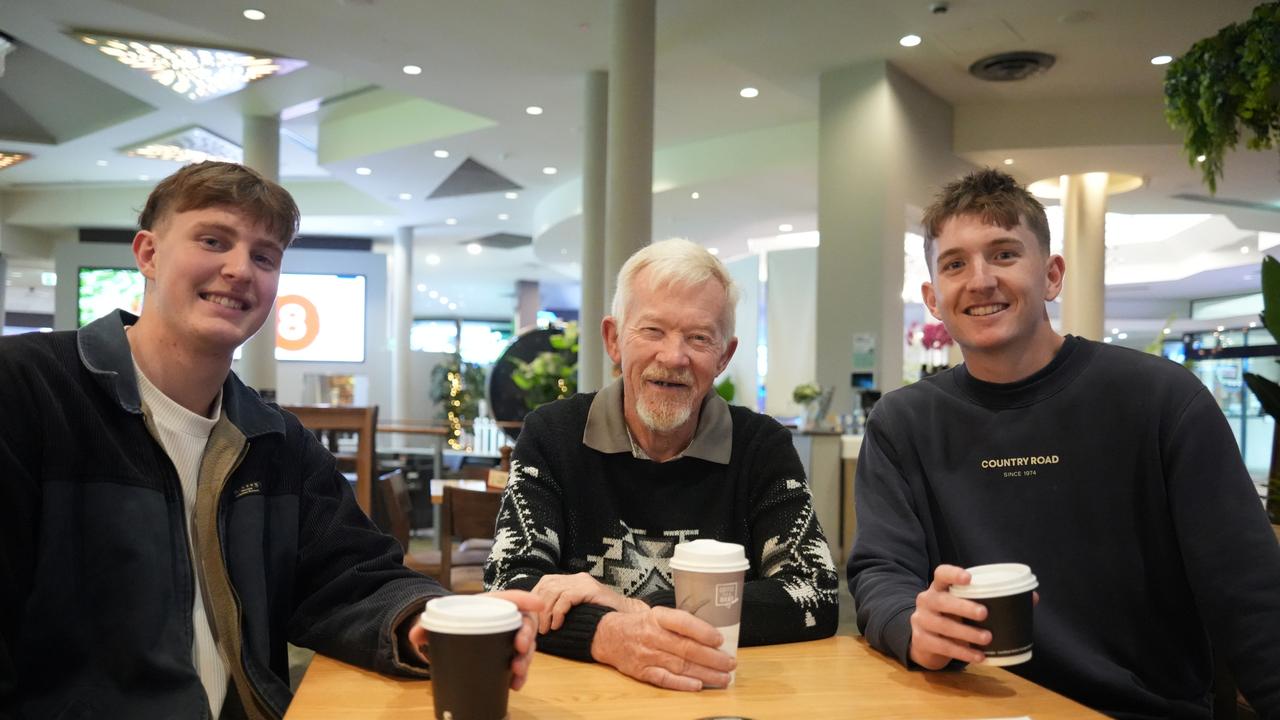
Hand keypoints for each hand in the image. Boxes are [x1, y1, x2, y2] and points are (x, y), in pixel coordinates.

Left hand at [408, 590, 543, 690]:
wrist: (452, 632)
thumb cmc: (453, 620)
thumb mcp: (440, 620)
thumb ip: (426, 625)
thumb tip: (416, 635)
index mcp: (492, 604)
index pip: (513, 598)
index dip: (527, 599)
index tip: (539, 605)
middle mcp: (506, 620)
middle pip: (525, 623)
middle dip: (527, 636)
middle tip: (519, 648)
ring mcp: (509, 638)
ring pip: (527, 646)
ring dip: (526, 659)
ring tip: (517, 671)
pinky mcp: (507, 654)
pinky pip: (520, 663)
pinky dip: (520, 674)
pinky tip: (515, 684)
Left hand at [530, 572, 646, 633]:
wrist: (629, 616)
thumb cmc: (603, 618)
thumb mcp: (579, 611)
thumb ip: (563, 609)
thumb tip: (540, 622)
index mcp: (572, 581)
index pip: (545, 583)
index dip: (534, 599)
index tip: (531, 618)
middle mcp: (576, 578)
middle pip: (546, 585)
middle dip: (538, 608)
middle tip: (536, 628)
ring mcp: (584, 582)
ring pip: (553, 590)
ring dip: (546, 612)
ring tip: (546, 630)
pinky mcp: (590, 589)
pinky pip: (566, 597)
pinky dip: (558, 612)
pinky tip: (557, 625)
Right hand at [590, 606, 734, 690]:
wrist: (608, 635)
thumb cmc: (640, 624)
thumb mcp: (657, 614)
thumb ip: (680, 622)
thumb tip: (713, 632)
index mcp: (657, 617)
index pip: (683, 622)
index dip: (703, 631)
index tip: (720, 639)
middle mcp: (652, 635)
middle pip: (686, 648)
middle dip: (712, 658)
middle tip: (730, 663)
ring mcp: (646, 656)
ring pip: (680, 666)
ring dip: (705, 673)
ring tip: (723, 678)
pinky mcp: (642, 672)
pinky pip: (665, 679)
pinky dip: (682, 684)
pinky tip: (698, 685)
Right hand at [908, 564, 990, 668]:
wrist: (923, 640)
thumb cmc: (949, 617)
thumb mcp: (958, 605)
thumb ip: (979, 601)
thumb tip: (1024, 599)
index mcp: (938, 588)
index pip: (941, 574)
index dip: (953, 574)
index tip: (968, 578)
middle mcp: (926, 601)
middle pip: (942, 601)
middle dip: (963, 607)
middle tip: (984, 613)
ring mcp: (921, 620)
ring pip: (943, 626)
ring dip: (967, 633)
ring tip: (987, 638)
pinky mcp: (921, 640)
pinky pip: (943, 646)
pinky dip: (963, 652)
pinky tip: (978, 656)